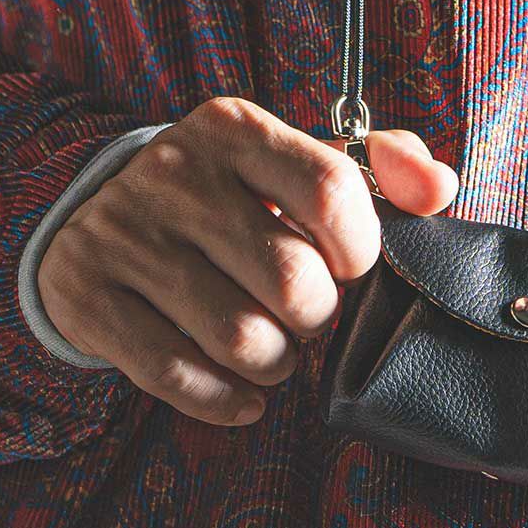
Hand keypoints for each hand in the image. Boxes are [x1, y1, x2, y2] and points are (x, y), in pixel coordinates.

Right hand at [36, 96, 458, 426]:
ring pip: (240, 341)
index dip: (359, 249)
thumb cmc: (229, 193)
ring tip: (271, 345)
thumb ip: (381, 166)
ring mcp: (126, 234)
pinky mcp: (88, 294)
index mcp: (233, 127)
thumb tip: (439, 190)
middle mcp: (175, 172)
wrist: (99, 207)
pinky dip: (224, 400)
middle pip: (292, 282)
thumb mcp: (291, 159)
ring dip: (274, 364)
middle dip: (316, 319)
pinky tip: (238, 389)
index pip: (331, 190)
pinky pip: (176, 377)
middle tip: (304, 314)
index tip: (347, 264)